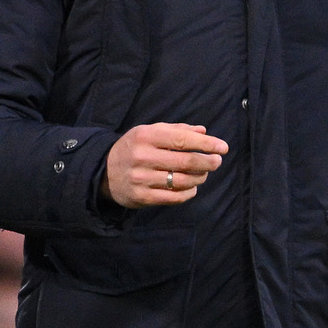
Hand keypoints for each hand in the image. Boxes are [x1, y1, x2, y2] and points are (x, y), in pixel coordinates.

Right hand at [101, 123, 227, 207]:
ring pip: (182, 181)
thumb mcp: (150, 131)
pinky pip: (174, 197)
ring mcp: (142, 179)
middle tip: (217, 161)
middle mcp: (143, 157)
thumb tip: (204, 131)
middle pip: (186, 161)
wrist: (104, 172)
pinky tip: (192, 187)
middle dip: (208, 162)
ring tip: (204, 173)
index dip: (207, 144)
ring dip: (199, 177)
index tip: (223, 147)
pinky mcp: (142, 197)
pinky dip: (188, 192)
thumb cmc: (135, 147)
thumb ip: (177, 130)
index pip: (183, 140)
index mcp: (146, 136)